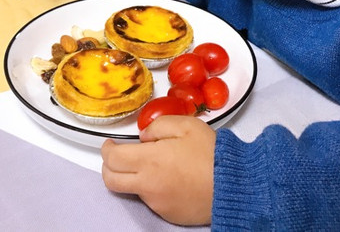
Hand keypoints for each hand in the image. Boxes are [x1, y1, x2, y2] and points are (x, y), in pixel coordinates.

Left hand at [101, 115, 215, 224]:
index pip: (113, 158)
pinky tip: (170, 179)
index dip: (107, 150)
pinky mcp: (168, 213)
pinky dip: (154, 189)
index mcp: (149, 160)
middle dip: (109, 167)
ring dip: (134, 177)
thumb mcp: (186, 125)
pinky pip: (153, 200)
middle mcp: (148, 185)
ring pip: (133, 190)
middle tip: (117, 157)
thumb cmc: (211, 154)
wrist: (232, 184)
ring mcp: (157, 202)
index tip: (110, 145)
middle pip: (111, 180)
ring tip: (155, 165)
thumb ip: (158, 125)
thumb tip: (144, 136)